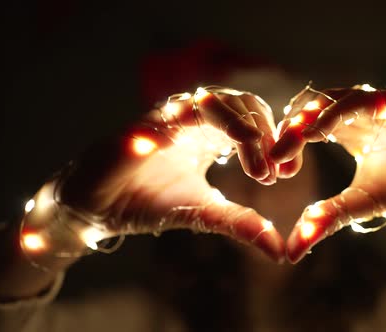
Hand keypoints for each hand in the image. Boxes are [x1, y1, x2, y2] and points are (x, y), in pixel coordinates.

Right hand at [49, 87, 284, 261]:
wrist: (98, 207)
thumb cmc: (150, 202)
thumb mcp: (204, 214)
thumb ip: (241, 224)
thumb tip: (280, 251)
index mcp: (212, 135)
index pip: (256, 120)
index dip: (276, 141)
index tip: (288, 173)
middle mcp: (196, 119)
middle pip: (244, 103)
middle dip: (267, 135)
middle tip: (274, 172)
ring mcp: (171, 118)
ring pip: (218, 100)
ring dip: (244, 130)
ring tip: (257, 168)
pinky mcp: (146, 124)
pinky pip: (177, 113)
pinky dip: (199, 126)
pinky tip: (215, 156)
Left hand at [271, 85, 385, 263]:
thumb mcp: (361, 205)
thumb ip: (327, 218)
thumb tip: (291, 251)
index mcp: (348, 130)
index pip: (308, 123)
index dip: (289, 139)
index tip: (273, 165)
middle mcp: (363, 114)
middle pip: (317, 104)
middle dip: (294, 124)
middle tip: (276, 151)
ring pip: (342, 98)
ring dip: (316, 114)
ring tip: (295, 135)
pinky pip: (375, 102)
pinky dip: (350, 111)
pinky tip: (330, 128)